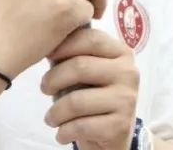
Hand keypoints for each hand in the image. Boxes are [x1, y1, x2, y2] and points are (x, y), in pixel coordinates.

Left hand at [41, 28, 139, 149]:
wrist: (113, 133)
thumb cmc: (94, 95)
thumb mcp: (88, 69)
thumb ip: (75, 53)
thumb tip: (47, 43)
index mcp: (121, 52)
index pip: (90, 39)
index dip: (64, 45)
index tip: (47, 55)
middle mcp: (128, 73)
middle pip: (80, 67)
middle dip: (53, 78)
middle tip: (44, 88)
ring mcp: (127, 99)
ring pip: (77, 101)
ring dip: (55, 112)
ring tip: (51, 117)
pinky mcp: (121, 125)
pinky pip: (81, 126)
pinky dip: (64, 131)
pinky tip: (62, 133)